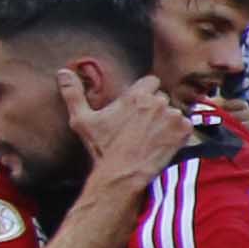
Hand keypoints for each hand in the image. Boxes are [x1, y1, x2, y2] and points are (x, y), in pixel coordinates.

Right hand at [68, 76, 193, 187]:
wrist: (123, 175)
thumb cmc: (102, 149)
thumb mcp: (82, 121)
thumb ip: (73, 94)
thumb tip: (62, 72)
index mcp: (136, 95)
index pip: (151, 81)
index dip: (146, 93)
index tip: (139, 107)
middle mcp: (157, 102)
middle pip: (162, 97)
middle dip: (155, 109)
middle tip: (143, 127)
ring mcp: (172, 116)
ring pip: (174, 112)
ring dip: (167, 121)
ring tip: (152, 138)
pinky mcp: (184, 131)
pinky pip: (186, 125)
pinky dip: (179, 133)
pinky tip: (164, 143)